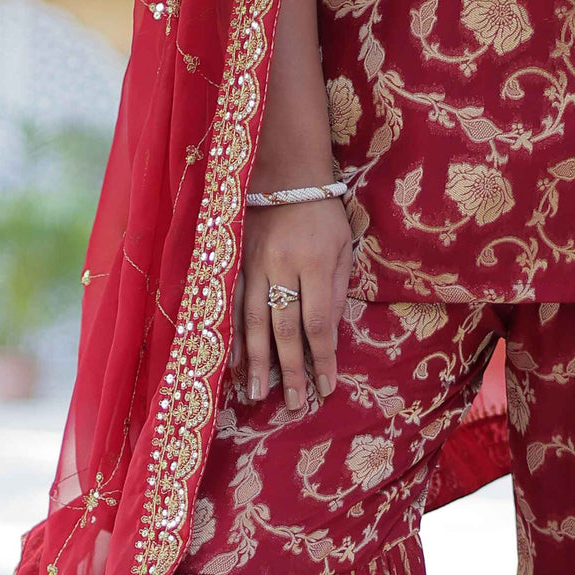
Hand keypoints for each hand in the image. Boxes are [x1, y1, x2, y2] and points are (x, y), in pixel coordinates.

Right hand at [231, 195, 352, 409]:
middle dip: (288, 370)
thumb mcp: (342, 248)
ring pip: (252, 321)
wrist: (284, 170)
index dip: (321, 360)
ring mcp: (253, 264)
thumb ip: (335, 294)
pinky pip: (232, 305)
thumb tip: (328, 342)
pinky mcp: (235, 262)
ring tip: (255, 394)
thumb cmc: (321, 212)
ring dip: (254, 361)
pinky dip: (232, 336)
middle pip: (284, 329)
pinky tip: (232, 360)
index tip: (326, 388)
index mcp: (315, 262)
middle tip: (291, 404)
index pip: (318, 324)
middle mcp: (281, 265)